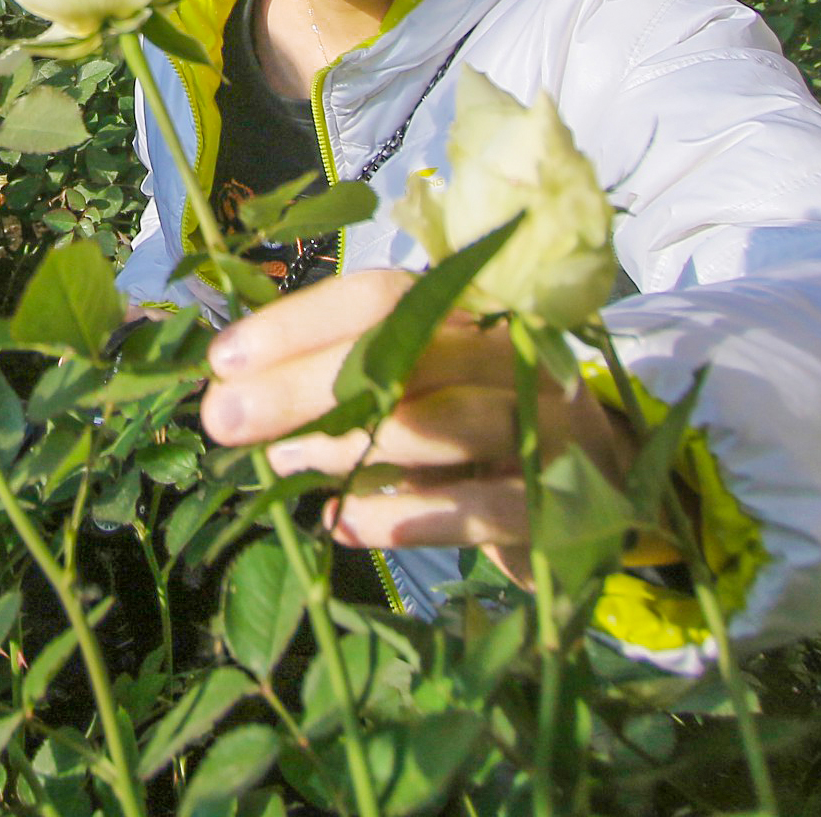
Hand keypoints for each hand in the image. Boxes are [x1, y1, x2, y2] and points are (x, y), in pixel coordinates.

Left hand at [199, 269, 638, 571]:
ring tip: (282, 465)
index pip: (382, 296)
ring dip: (341, 448)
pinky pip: (471, 510)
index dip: (297, 323)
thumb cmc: (478, 427)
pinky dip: (397, 519)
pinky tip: (341, 524)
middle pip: (402, 354)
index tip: (222, 360)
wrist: (599, 494)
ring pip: (436, 424)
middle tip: (223, 420)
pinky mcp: (558, 504)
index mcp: (473, 311)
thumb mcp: (417, 385)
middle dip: (298, 386)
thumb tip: (231, 389)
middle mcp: (512, 356)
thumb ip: (341, 376)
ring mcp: (544, 427)